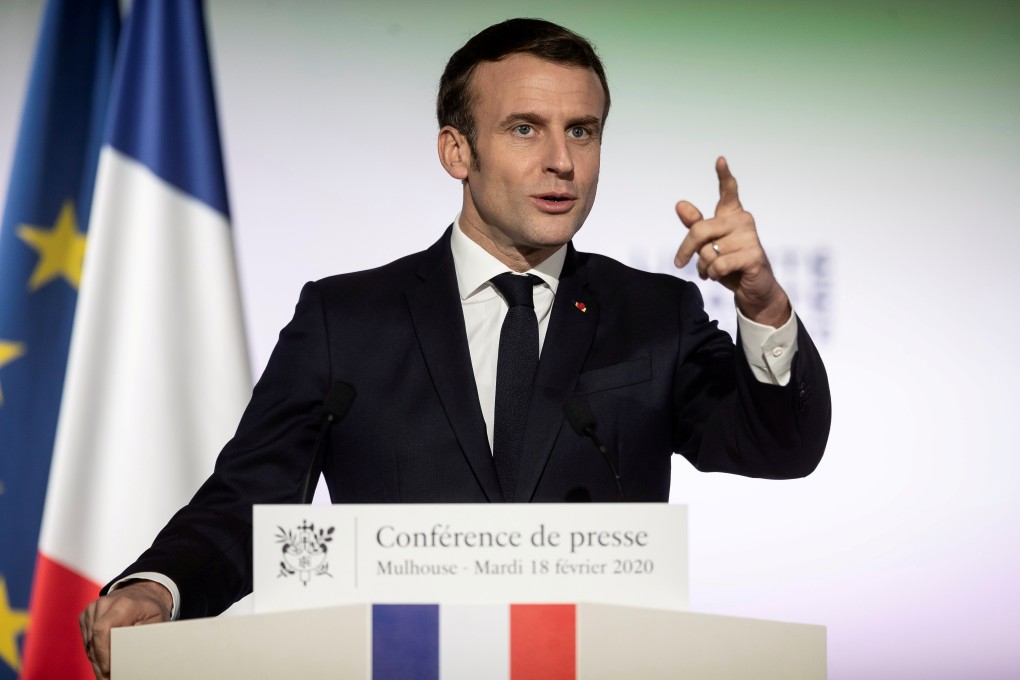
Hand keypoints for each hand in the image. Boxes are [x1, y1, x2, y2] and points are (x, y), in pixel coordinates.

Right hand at [79, 580, 171, 679]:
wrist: (143, 592)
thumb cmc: (151, 608)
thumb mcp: (156, 620)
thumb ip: (142, 635)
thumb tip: (130, 654)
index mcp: (122, 604)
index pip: (102, 630)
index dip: (102, 652)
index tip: (109, 669)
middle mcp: (104, 604)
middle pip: (94, 640)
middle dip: (100, 662)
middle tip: (109, 677)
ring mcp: (93, 608)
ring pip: (88, 643)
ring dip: (97, 659)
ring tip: (109, 672)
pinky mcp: (86, 615)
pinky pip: (86, 640)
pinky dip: (94, 651)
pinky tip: (105, 658)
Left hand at [674, 156, 790, 327]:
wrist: (752, 290)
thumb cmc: (728, 264)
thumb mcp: (707, 245)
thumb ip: (695, 225)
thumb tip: (680, 204)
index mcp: (732, 215)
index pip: (728, 191)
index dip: (724, 175)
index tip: (720, 159)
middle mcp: (743, 221)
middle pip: (700, 230)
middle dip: (685, 250)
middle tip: (679, 262)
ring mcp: (751, 237)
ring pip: (708, 252)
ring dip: (703, 266)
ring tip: (713, 270)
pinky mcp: (754, 256)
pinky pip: (718, 264)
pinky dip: (712, 274)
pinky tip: (720, 276)